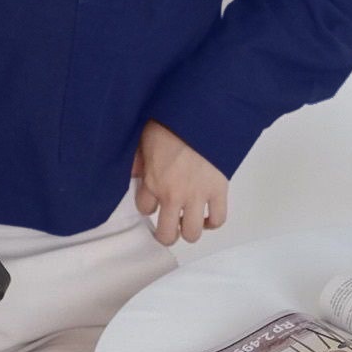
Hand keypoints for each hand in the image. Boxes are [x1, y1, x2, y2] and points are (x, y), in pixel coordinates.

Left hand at [130, 119, 227, 245]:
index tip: (152, 200)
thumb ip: (138, 160)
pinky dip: (212, 222)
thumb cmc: (170, 123)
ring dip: (189, 230)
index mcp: (152, 181)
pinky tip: (206, 216)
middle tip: (168, 227)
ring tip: (187, 221)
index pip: (144, 209)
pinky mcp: (218, 191)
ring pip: (192, 233)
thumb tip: (133, 172)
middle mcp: (172, 194)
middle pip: (167, 233)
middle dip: (166, 234)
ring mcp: (197, 195)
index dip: (148, 206)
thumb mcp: (143, 139)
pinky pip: (218, 219)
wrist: (200, 117)